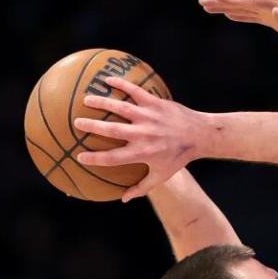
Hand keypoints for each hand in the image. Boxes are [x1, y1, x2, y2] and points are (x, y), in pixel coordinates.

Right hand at [74, 76, 207, 200]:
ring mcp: (149, 117)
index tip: (79, 156)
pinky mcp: (155, 103)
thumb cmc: (179, 157)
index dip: (95, 158)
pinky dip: (121, 84)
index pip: (113, 159)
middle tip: (76, 123)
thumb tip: (123, 199)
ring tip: (86, 100)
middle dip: (92, 127)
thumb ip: (142, 187)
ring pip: (120, 108)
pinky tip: (107, 79)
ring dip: (102, 103)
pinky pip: (135, 91)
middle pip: (111, 131)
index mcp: (142, 153)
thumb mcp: (162, 175)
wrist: (201, 135)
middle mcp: (143, 135)